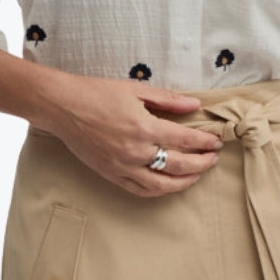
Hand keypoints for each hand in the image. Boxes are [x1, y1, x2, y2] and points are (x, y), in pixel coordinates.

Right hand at [41, 72, 221, 197]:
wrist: (63, 106)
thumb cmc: (97, 93)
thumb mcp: (136, 89)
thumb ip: (168, 99)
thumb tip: (194, 105)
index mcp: (144, 126)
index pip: (185, 139)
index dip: (204, 141)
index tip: (216, 142)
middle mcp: (135, 151)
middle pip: (178, 165)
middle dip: (201, 163)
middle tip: (213, 159)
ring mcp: (122, 166)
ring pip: (162, 184)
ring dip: (184, 182)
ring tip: (197, 174)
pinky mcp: (110, 174)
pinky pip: (140, 189)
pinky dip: (159, 190)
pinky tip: (169, 184)